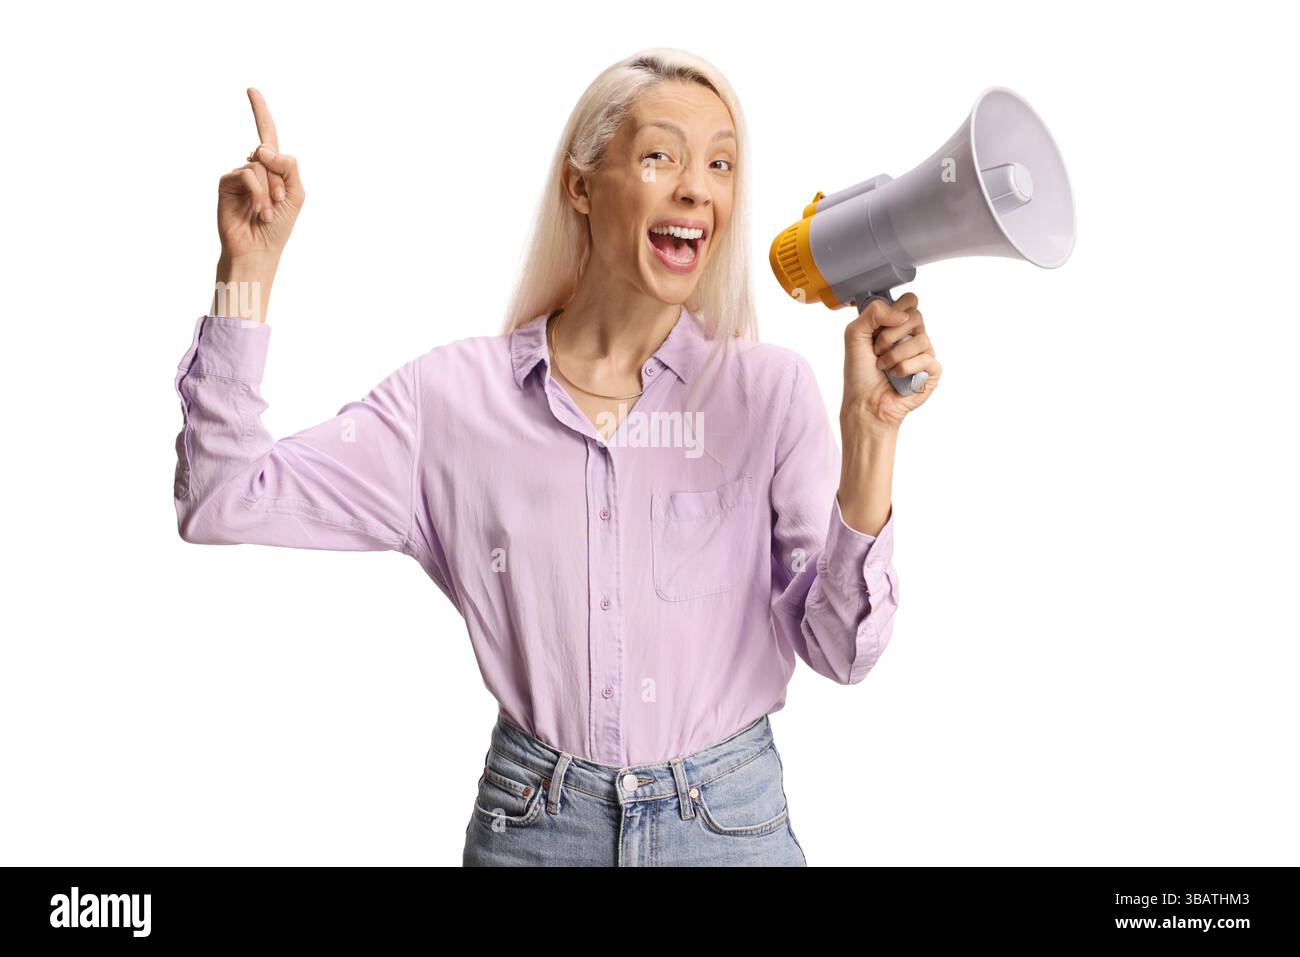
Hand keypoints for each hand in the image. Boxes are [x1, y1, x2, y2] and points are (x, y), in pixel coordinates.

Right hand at [216, 88, 305, 262]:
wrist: (258, 250)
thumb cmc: (279, 226)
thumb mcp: (296, 194)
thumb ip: (288, 166)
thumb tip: (262, 148)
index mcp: (274, 168)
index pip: (267, 134)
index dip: (260, 111)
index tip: (250, 89)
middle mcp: (255, 167)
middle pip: (271, 153)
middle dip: (280, 180)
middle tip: (280, 204)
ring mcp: (239, 174)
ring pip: (260, 165)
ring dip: (269, 191)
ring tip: (267, 213)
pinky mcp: (227, 183)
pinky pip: (246, 173)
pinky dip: (257, 192)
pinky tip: (258, 210)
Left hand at [841, 291, 941, 431]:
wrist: (864, 402)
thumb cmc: (859, 372)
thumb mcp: (854, 334)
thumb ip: (873, 312)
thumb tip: (903, 315)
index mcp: (896, 325)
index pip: (910, 301)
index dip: (896, 310)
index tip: (879, 326)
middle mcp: (912, 337)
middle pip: (916, 316)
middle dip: (890, 335)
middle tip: (877, 350)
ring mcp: (924, 354)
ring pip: (921, 339)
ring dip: (895, 355)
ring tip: (884, 367)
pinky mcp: (932, 372)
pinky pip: (928, 359)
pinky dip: (906, 368)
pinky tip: (896, 377)